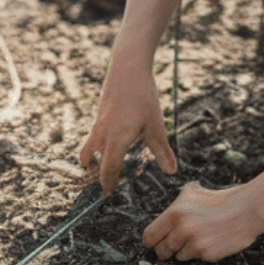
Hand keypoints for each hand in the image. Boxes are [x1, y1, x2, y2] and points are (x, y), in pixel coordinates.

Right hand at [78, 55, 177, 194]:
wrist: (127, 68)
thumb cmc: (143, 96)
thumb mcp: (157, 126)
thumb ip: (162, 151)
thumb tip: (172, 172)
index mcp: (117, 138)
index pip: (109, 168)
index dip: (107, 183)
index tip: (106, 196)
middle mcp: (103, 133)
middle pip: (94, 160)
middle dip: (97, 175)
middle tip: (100, 189)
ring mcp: (99, 123)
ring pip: (91, 147)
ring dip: (93, 159)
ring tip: (96, 170)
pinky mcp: (101, 115)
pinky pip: (95, 136)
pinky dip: (98, 146)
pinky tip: (107, 148)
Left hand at [142, 182, 263, 262]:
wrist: (246, 210)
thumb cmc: (221, 200)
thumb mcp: (193, 193)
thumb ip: (176, 204)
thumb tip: (165, 214)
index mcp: (174, 214)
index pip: (150, 236)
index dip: (150, 242)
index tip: (153, 244)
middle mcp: (182, 230)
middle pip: (163, 250)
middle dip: (167, 249)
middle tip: (173, 246)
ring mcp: (195, 244)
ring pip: (180, 256)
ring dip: (186, 251)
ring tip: (199, 239)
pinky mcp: (208, 255)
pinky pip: (197, 259)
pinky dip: (202, 253)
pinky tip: (212, 241)